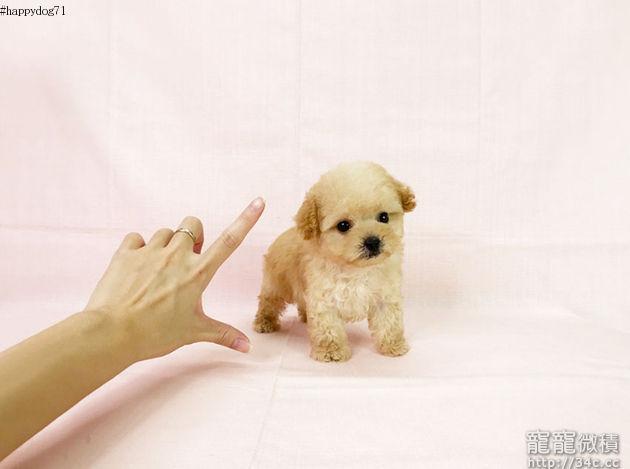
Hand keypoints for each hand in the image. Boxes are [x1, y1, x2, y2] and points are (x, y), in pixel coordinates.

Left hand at [85, 198, 264, 361]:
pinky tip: (136, 266)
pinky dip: (138, 247)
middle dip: (192, 236)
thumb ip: (223, 335)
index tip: (259, 201)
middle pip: (192, 225)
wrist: (113, 333)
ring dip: (166, 245)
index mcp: (198, 273)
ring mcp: (151, 252)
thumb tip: (247, 348)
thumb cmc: (156, 334)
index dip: (246, 219)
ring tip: (158, 271)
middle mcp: (177, 256)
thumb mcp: (194, 332)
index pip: (230, 241)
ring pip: (165, 231)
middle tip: (185, 260)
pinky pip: (136, 238)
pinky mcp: (126, 253)